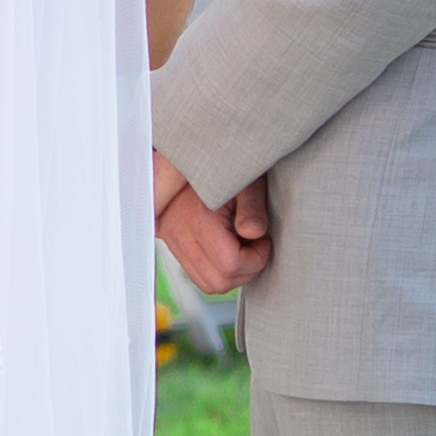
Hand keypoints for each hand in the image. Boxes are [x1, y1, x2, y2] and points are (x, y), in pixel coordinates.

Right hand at [151, 151, 270, 295]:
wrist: (198, 152)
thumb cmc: (229, 163)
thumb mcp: (247, 180)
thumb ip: (252, 207)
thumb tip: (254, 233)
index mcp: (196, 216)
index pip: (229, 263)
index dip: (257, 259)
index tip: (264, 239)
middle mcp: (177, 231)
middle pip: (218, 281)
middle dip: (246, 270)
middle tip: (258, 245)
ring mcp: (171, 239)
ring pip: (208, 283)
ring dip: (233, 273)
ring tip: (244, 246)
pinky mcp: (172, 243)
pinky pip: (198, 275)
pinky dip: (219, 270)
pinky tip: (230, 247)